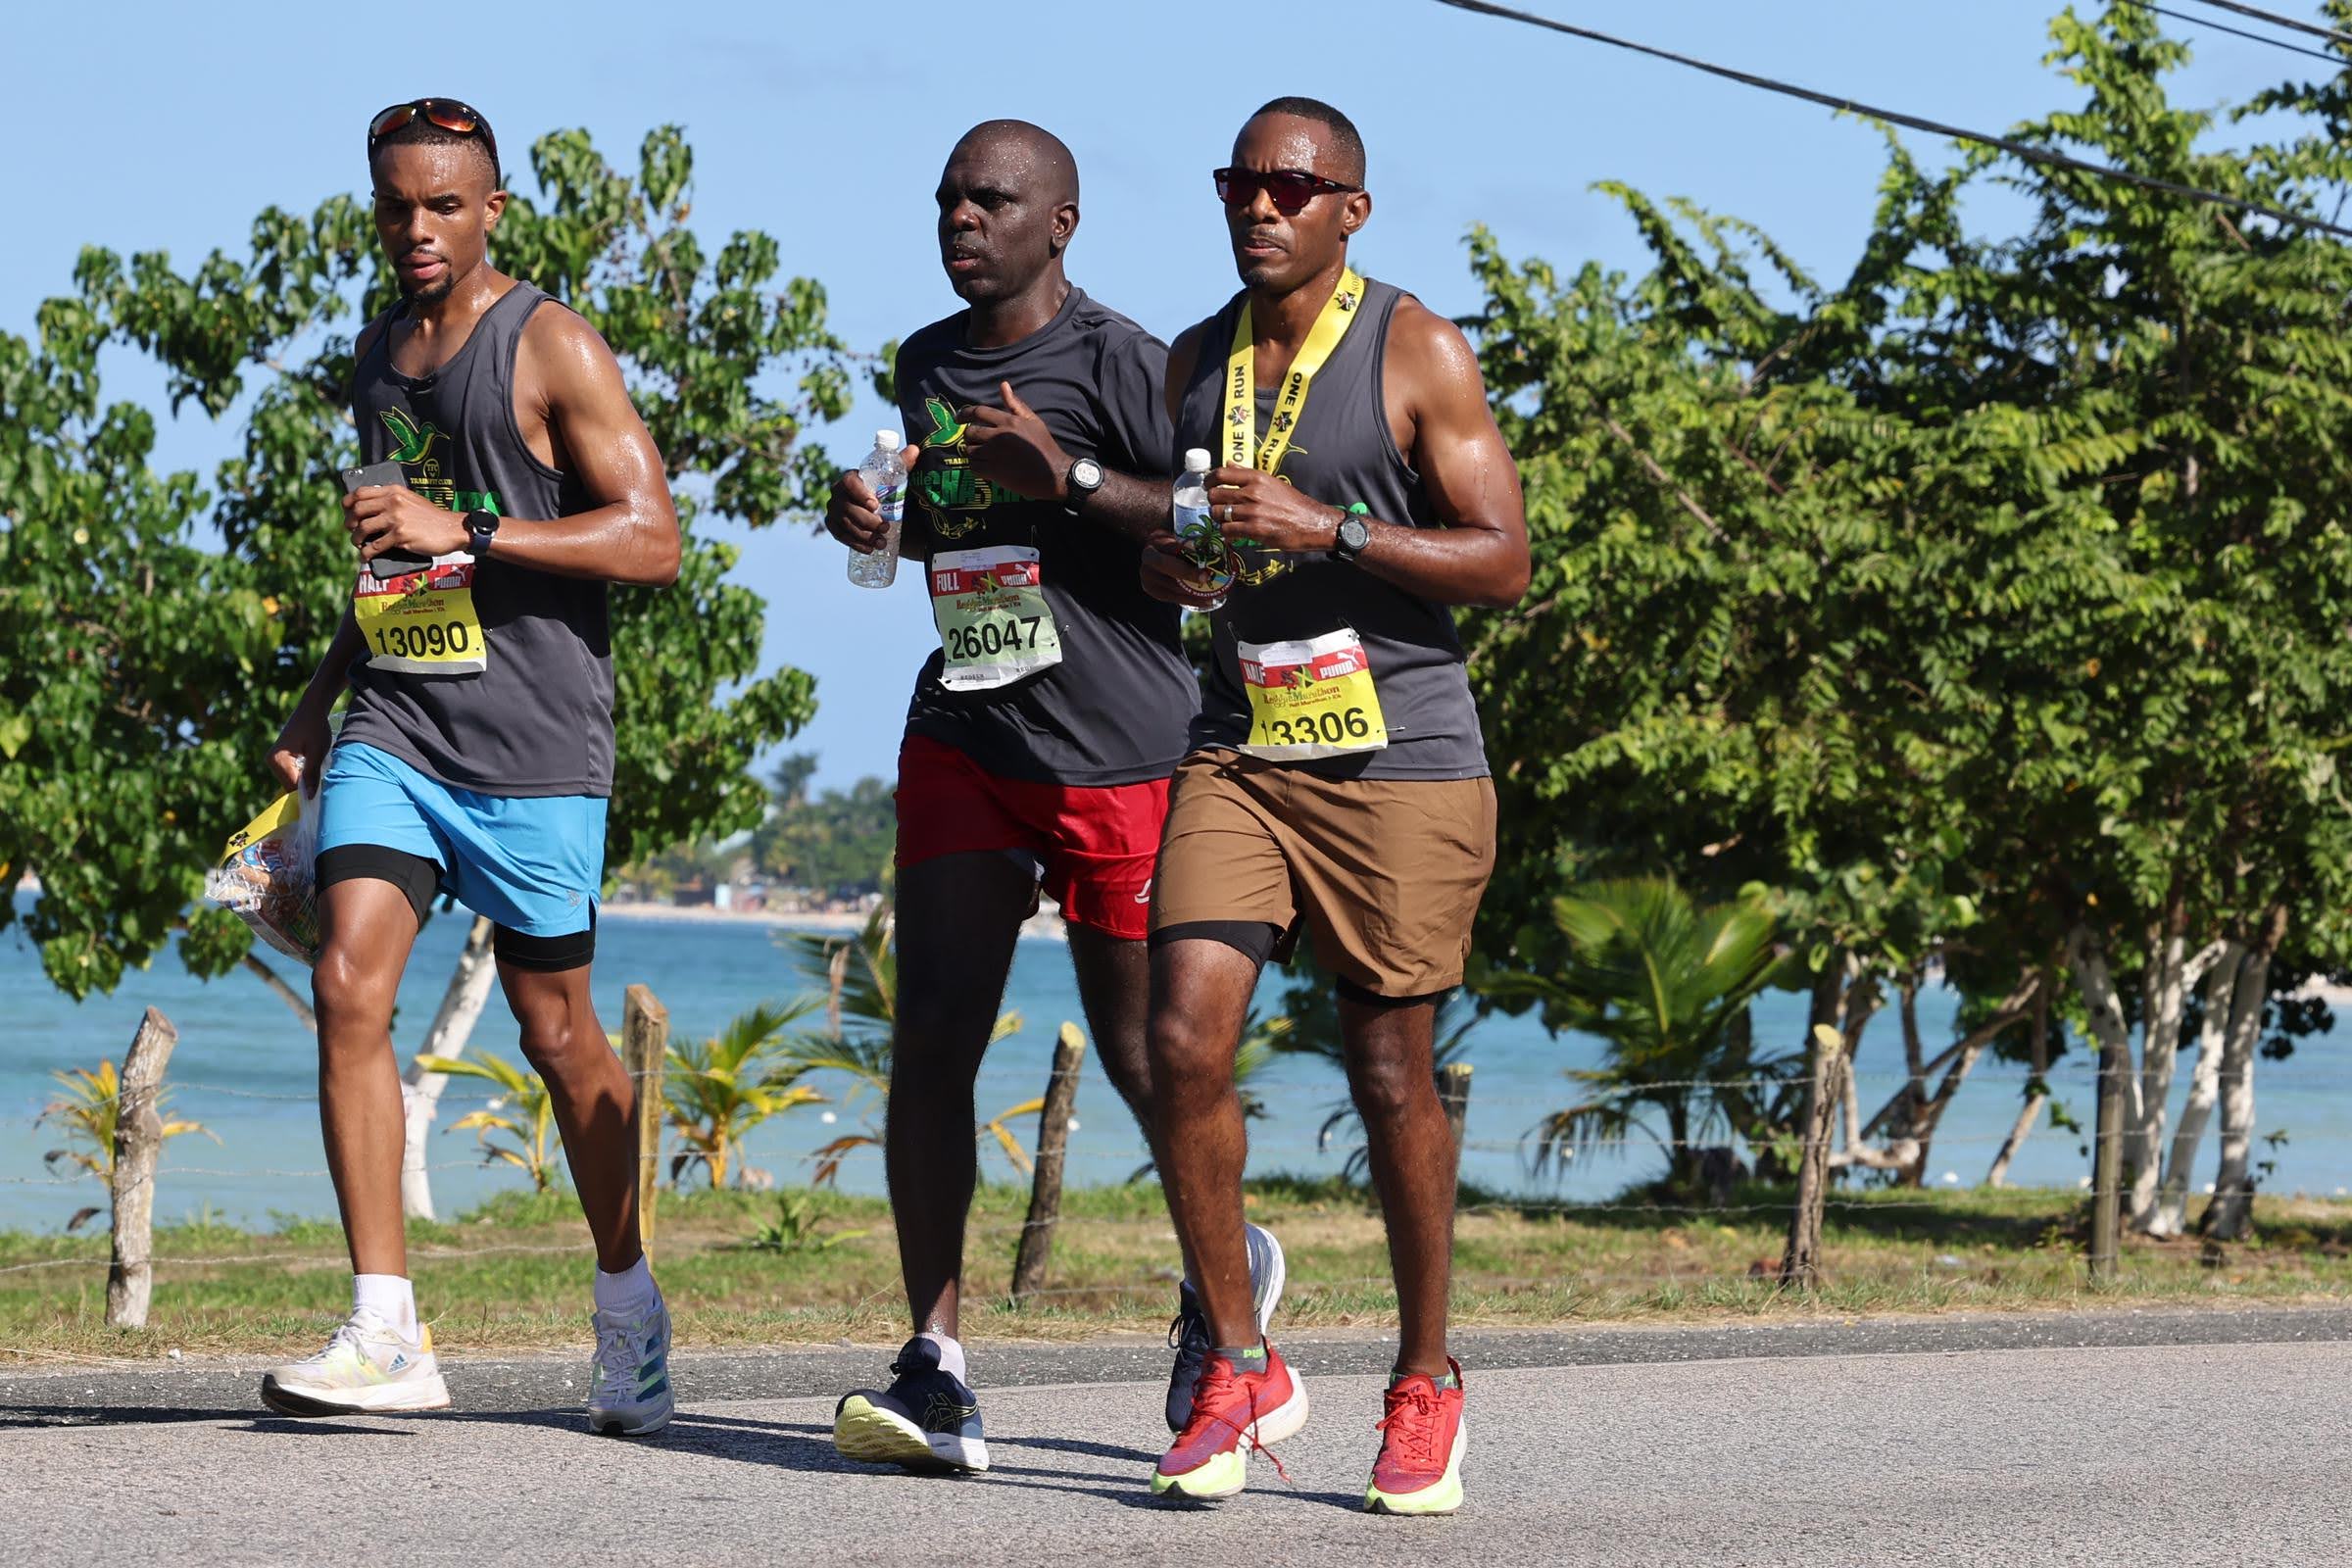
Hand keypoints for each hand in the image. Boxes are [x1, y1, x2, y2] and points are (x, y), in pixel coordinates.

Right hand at [269, 699, 330, 799]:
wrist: (311, 710)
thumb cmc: (316, 727)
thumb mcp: (317, 752)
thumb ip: (312, 774)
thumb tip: (309, 796)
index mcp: (277, 759)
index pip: (292, 785)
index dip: (307, 792)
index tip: (322, 794)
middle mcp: (271, 761)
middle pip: (289, 785)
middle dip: (306, 787)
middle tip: (323, 784)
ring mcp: (273, 760)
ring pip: (291, 780)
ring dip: (305, 782)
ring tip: (319, 775)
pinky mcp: (279, 759)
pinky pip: (291, 774)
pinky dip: (302, 776)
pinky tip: (313, 772)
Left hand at [344, 485, 469, 564]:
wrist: (452, 529)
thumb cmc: (431, 518)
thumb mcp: (411, 501)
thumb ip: (392, 501)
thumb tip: (369, 510)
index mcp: (394, 491)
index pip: (361, 492)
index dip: (348, 502)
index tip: (346, 511)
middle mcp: (393, 502)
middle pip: (358, 509)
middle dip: (349, 522)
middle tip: (351, 529)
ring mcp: (396, 519)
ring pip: (363, 528)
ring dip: (355, 539)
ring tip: (357, 543)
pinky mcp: (400, 536)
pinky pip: (375, 546)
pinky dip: (366, 554)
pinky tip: (365, 557)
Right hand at [824, 434, 915, 553]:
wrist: (877, 508)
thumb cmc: (886, 490)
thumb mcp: (895, 478)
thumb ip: (903, 464)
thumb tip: (914, 450)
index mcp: (850, 479)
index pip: (849, 483)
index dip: (860, 493)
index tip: (875, 505)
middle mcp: (837, 493)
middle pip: (848, 508)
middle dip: (867, 521)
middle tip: (885, 527)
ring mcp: (834, 511)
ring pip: (845, 524)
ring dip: (863, 535)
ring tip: (882, 542)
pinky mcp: (833, 526)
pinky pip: (841, 536)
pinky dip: (855, 544)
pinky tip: (869, 549)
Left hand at [962, 381, 1071, 500]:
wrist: (1052, 472)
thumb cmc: (1044, 445)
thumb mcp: (1033, 420)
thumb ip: (1015, 404)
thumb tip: (1003, 385)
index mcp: (1008, 421)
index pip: (979, 412)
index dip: (965, 414)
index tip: (958, 418)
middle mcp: (999, 435)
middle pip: (970, 432)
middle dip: (970, 436)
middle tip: (975, 441)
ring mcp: (994, 454)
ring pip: (969, 450)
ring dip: (972, 453)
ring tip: (980, 455)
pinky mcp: (993, 471)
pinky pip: (973, 466)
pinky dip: (975, 467)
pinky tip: (983, 467)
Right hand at [1139, 530, 1227, 610]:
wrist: (1158, 552)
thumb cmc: (1175, 541)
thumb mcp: (1180, 533)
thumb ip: (1195, 535)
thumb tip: (1226, 539)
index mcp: (1155, 541)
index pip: (1171, 546)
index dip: (1187, 551)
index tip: (1201, 556)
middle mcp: (1148, 558)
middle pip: (1166, 565)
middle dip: (1187, 573)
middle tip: (1207, 578)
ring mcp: (1147, 576)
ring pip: (1171, 585)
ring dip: (1194, 591)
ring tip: (1215, 592)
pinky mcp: (1153, 590)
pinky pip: (1173, 598)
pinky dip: (1191, 600)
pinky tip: (1207, 600)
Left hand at [1206, 466, 1343, 553]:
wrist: (1312, 522)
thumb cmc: (1293, 503)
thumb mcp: (1271, 482)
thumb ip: (1247, 474)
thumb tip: (1228, 463)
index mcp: (1256, 478)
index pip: (1221, 474)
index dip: (1209, 480)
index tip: (1208, 486)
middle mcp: (1252, 492)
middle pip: (1215, 495)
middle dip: (1213, 503)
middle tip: (1218, 508)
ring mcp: (1252, 512)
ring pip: (1218, 514)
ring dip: (1218, 519)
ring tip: (1226, 521)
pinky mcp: (1254, 530)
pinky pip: (1227, 530)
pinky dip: (1227, 533)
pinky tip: (1233, 533)